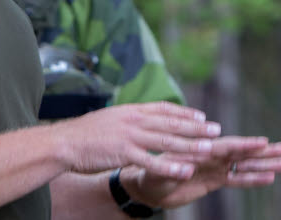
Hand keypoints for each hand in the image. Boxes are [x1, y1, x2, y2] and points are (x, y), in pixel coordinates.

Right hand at [49, 102, 222, 178]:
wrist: (63, 142)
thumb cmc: (84, 134)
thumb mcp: (110, 118)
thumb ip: (127, 119)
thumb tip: (140, 119)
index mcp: (131, 110)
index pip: (163, 109)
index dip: (184, 113)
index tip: (201, 116)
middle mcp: (134, 120)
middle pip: (171, 123)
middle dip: (196, 127)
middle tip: (217, 129)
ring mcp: (130, 136)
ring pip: (167, 141)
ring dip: (191, 145)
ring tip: (210, 148)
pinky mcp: (124, 153)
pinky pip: (152, 161)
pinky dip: (170, 166)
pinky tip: (185, 170)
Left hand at [124, 138, 280, 208]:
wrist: (146, 186)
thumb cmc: (150, 174)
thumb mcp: (159, 170)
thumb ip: (174, 168)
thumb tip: (189, 167)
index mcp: (200, 149)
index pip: (226, 147)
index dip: (245, 145)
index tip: (263, 142)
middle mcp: (211, 156)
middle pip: (241, 153)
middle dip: (262, 152)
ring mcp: (214, 168)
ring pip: (244, 166)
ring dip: (264, 165)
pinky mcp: (214, 181)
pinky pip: (237, 180)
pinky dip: (253, 179)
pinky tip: (269, 178)